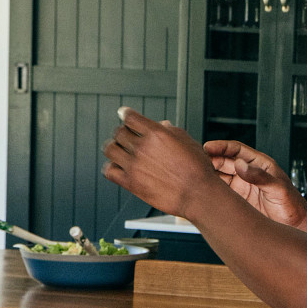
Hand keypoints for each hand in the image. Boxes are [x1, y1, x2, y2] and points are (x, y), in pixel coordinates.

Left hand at [101, 109, 216, 216]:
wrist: (197, 194)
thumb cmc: (197, 170)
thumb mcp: (187, 141)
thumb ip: (170, 130)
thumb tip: (162, 125)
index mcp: (156, 133)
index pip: (130, 117)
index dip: (126, 114)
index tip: (124, 113)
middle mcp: (142, 147)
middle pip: (118, 132)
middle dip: (123, 131)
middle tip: (127, 136)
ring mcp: (134, 165)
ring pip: (110, 149)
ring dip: (114, 147)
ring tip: (120, 150)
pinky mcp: (130, 182)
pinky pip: (109, 170)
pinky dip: (111, 167)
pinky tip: (119, 166)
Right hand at [204, 140, 306, 226]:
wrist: (294, 225)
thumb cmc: (291, 204)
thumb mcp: (277, 188)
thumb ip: (259, 176)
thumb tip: (240, 165)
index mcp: (259, 164)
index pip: (236, 149)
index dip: (221, 147)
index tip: (206, 147)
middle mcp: (247, 172)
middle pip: (223, 161)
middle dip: (209, 160)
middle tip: (194, 163)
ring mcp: (240, 186)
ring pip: (218, 176)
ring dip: (206, 175)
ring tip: (192, 176)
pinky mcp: (236, 199)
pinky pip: (219, 191)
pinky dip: (209, 190)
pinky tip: (199, 192)